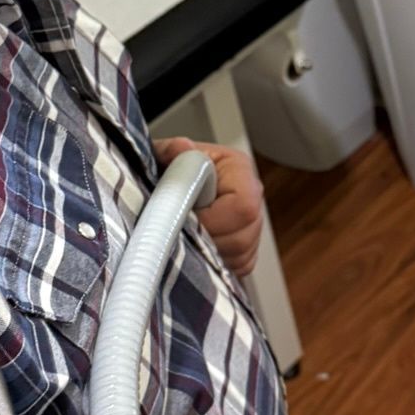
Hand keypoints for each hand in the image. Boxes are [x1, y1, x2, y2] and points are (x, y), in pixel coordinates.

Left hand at [154, 138, 264, 279]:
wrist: (168, 184)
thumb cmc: (169, 169)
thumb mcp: (162, 156)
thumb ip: (170, 151)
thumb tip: (181, 148)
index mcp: (238, 169)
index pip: (243, 205)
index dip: (213, 220)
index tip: (185, 221)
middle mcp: (252, 196)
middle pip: (243, 237)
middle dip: (208, 241)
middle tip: (180, 234)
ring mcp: (252, 224)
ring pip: (241, 255)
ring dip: (210, 254)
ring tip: (185, 239)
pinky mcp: (245, 248)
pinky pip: (238, 266)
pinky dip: (215, 265)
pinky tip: (196, 250)